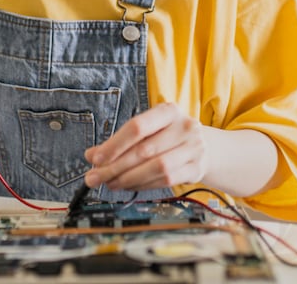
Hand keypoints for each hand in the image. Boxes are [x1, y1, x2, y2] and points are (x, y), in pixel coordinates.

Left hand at [83, 103, 206, 190]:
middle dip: (115, 166)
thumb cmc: (168, 136)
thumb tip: (92, 156)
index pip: (137, 127)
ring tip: (110, 183)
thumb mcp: (147, 129)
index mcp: (168, 111)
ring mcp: (193, 148)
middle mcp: (184, 127)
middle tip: (95, 177)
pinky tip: (128, 186)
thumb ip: (120, 141)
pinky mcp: (196, 169)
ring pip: (156, 168)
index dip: (114, 144)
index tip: (95, 158)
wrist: (205, 146)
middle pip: (144, 150)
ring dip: (128, 179)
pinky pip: (165, 180)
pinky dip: (143, 185)